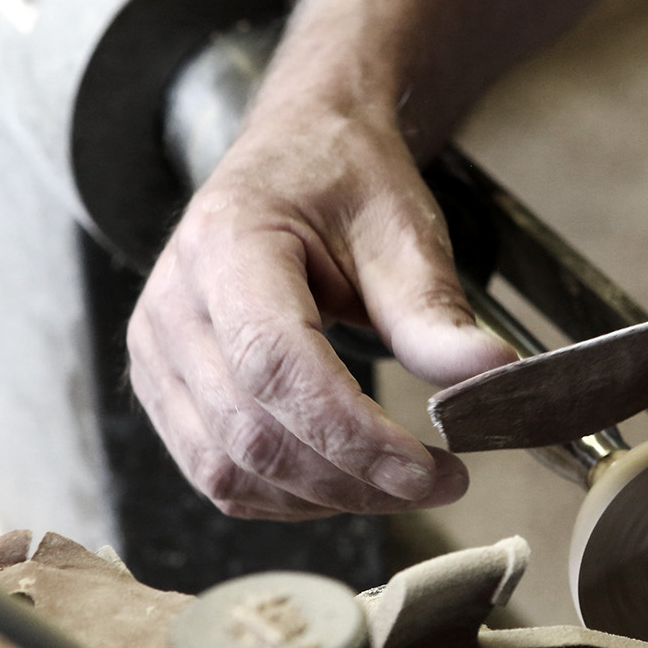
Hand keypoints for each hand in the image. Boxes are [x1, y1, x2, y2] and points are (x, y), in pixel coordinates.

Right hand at [129, 108, 515, 518]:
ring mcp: (156, 351)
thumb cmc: (342, 181)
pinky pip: (215, 473)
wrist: (295, 151)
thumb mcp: (401, 229)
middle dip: (353, 478)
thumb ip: (435, 312)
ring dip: (324, 496)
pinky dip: (286, 496)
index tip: (429, 469)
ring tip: (400, 482)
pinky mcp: (164, 389)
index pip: (276, 367)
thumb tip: (491, 377)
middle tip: (441, 482)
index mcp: (226, 245)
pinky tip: (347, 481)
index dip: (353, 435)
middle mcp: (172, 303)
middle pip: (252, 432)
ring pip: (228, 468)